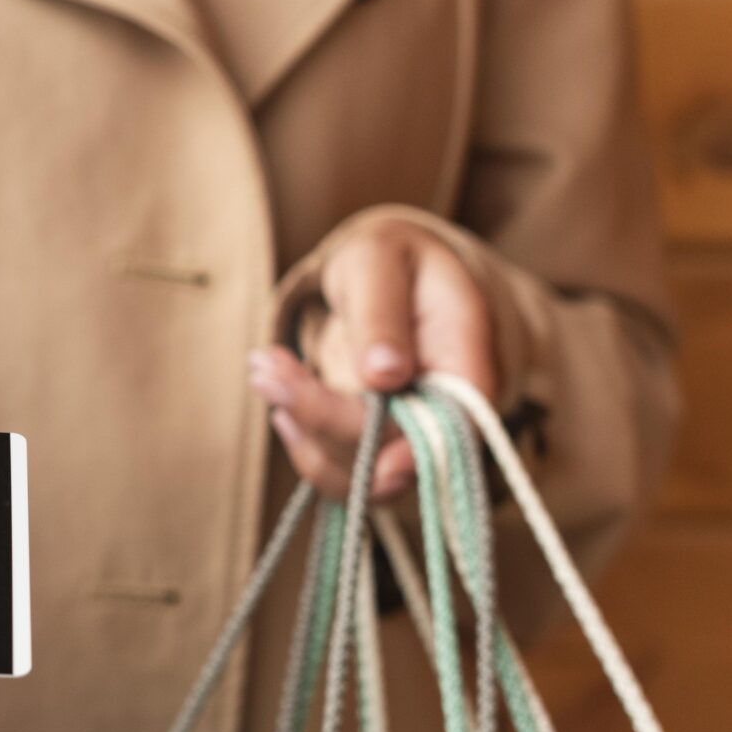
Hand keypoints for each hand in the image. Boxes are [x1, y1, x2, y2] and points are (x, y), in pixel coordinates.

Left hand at [249, 215, 497, 501]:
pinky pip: (339, 470)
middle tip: (264, 369)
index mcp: (467, 357)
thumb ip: (383, 311)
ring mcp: (412, 434)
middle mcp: (447, 409)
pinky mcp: (376, 445)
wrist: (389, 273)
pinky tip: (279, 392)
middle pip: (394, 452)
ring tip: (264, 370)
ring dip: (304, 430)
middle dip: (323, 417)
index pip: (455, 425)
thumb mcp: (380, 258)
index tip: (376, 468)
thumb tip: (384, 375)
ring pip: (360, 473)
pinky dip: (301, 439)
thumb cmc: (390, 258)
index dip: (418, 456)